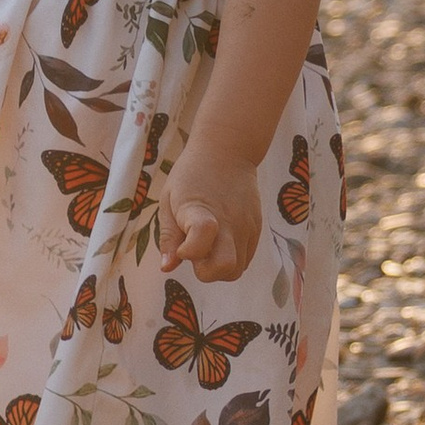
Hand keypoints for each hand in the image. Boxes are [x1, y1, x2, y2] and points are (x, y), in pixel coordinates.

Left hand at [158, 147, 260, 283]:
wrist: (227, 153)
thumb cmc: (191, 176)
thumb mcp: (169, 200)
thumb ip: (168, 236)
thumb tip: (167, 268)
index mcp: (200, 210)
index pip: (202, 237)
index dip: (189, 251)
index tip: (181, 246)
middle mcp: (229, 222)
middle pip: (226, 267)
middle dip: (206, 271)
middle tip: (195, 252)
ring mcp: (246, 227)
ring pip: (237, 270)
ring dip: (219, 268)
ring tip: (207, 247)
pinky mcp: (257, 229)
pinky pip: (245, 260)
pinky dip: (231, 260)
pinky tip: (219, 243)